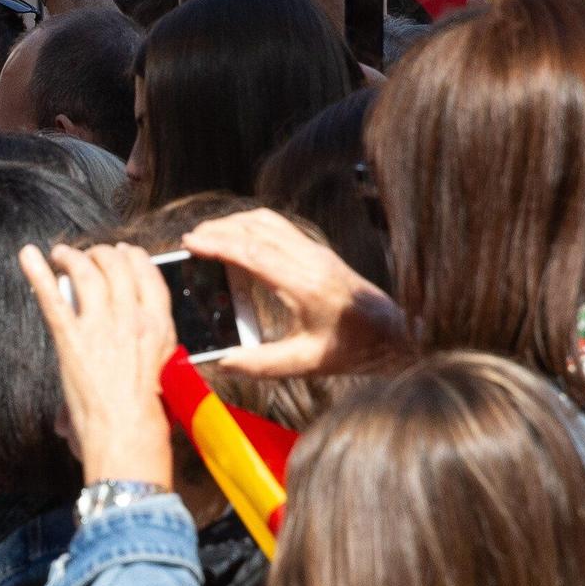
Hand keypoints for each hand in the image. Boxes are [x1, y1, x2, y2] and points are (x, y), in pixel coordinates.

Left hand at [18, 242, 175, 485]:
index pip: (148, 275)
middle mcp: (132, 318)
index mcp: (159, 327)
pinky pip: (53, 298)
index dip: (133, 258)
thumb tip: (127, 350)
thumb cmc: (146, 417)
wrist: (128, 434)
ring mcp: (100, 327)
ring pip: (87, 274)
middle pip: (117, 267)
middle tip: (88, 255)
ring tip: (60, 253)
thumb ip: (143, 356)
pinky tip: (28, 257)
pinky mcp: (71, 340)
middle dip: (100, 254)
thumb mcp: (160, 374)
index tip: (123, 253)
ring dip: (71, 257)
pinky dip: (37, 273)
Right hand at [180, 209, 407, 376]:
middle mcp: (312, 260)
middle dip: (218, 229)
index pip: (253, 253)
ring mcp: (317, 252)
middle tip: (190, 239)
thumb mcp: (306, 364)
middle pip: (256, 229)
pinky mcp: (319, 252)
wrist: (394, 334)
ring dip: (234, 223)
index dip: (218, 244)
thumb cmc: (352, 349)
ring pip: (267, 221)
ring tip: (208, 236)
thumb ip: (261, 364)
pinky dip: (251, 226)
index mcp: (306, 285)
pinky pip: (278, 227)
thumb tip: (223, 361)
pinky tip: (237, 239)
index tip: (190, 242)